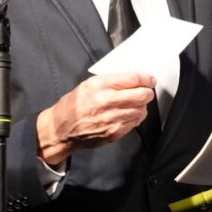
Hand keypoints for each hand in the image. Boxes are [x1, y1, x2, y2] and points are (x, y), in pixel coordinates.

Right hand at [36, 72, 155, 165]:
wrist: (61, 129)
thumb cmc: (73, 105)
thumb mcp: (88, 85)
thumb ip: (110, 81)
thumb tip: (132, 80)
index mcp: (98, 86)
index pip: (132, 79)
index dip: (145, 79)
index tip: (150, 79)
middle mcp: (105, 101)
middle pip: (141, 95)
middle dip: (147, 92)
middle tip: (147, 91)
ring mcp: (111, 119)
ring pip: (140, 109)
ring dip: (142, 105)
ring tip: (137, 103)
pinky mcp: (114, 132)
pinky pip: (134, 123)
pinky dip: (136, 117)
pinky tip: (130, 114)